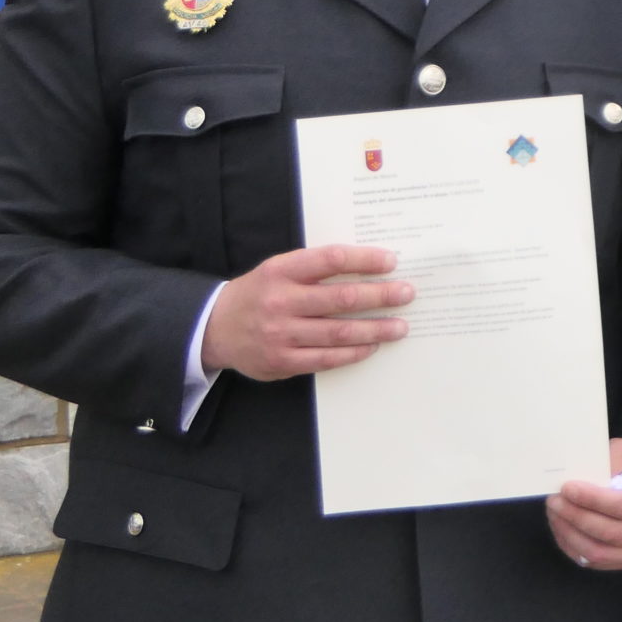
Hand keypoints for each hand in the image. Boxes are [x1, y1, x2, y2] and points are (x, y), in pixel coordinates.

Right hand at [199, 244, 411, 380]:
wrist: (214, 328)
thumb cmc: (259, 293)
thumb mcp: (279, 269)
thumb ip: (315, 267)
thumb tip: (369, 265)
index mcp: (281, 271)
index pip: (330, 260)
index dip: (364, 259)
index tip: (391, 261)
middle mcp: (280, 301)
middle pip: (341, 298)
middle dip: (380, 296)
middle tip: (407, 293)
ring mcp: (280, 334)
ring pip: (339, 332)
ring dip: (375, 329)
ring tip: (400, 326)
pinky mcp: (282, 361)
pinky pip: (327, 358)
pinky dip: (354, 352)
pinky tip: (372, 345)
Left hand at [548, 438, 621, 568]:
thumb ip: (606, 464)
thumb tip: (576, 478)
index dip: (592, 500)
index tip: (567, 488)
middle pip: (609, 533)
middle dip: (576, 516)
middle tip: (554, 501)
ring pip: (598, 552)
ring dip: (570, 534)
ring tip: (554, 514)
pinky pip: (594, 562)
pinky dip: (573, 546)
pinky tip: (562, 528)